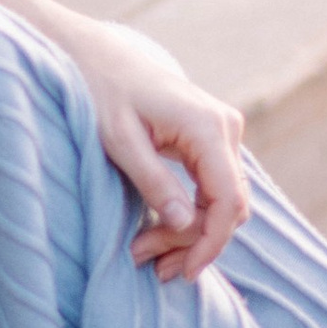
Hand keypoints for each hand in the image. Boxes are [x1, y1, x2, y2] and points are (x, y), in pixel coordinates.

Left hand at [37, 9, 251, 280]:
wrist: (97, 56)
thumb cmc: (101, 91)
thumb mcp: (119, 140)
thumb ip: (154, 181)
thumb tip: (185, 224)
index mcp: (207, 126)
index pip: (228, 200)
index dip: (211, 243)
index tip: (183, 271)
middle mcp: (226, 127)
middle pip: (229, 206)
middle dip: (193, 241)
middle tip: (148, 262)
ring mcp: (222, 132)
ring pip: (223, 200)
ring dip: (191, 232)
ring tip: (148, 253)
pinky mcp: (211, 139)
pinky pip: (213, 187)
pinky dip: (191, 214)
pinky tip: (161, 231)